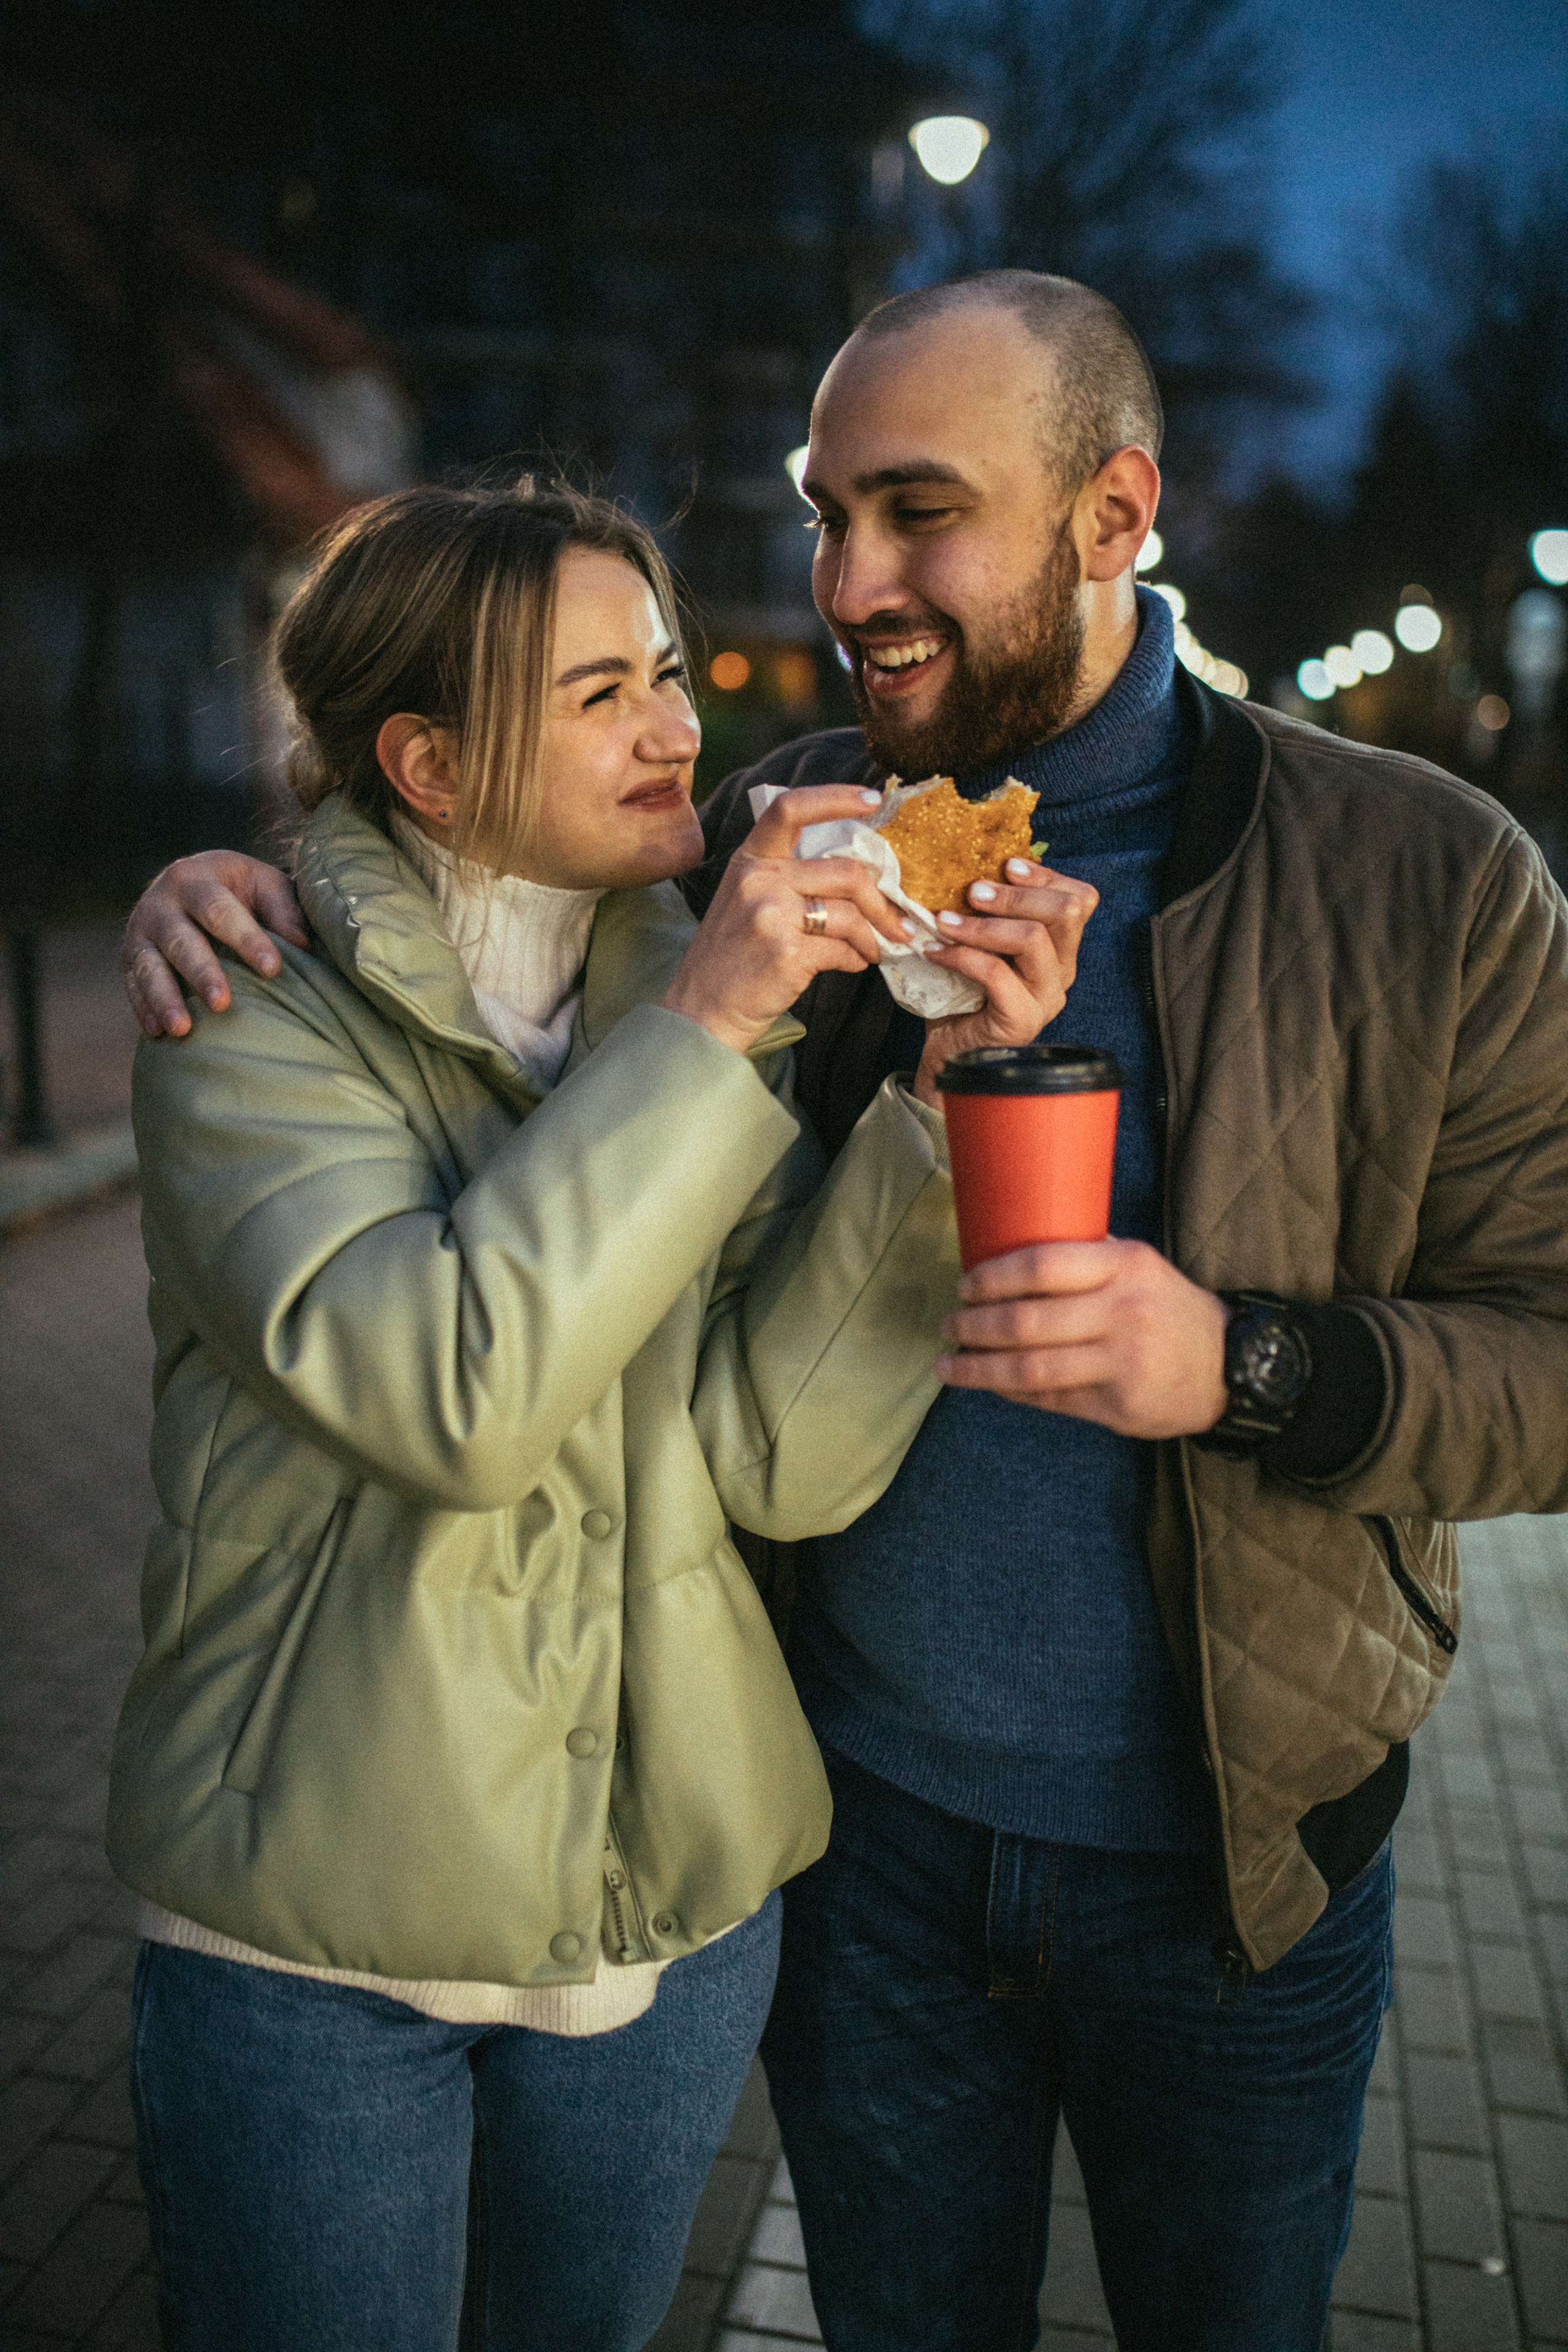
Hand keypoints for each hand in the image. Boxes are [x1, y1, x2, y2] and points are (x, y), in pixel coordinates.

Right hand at [121, 854, 310, 1036]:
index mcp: (195, 877)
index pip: (219, 909)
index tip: (272, 969)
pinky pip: (133, 985)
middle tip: (221, 1004)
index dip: (245, 938)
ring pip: (150, 967)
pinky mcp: (129, 958)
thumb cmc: (241, 889)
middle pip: (180, 940)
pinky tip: (158, 1033)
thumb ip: (283, 908)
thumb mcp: (264, 884)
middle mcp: (160, 902)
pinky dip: (144, 1009)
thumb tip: (302, 943)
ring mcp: (140, 931)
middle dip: (201, 972)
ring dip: (165, 999)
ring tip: (182, 1029)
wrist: (190, 884)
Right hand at [664, 785, 911, 1052]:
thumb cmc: (731, 958)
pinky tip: (851, 964)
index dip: (836, 798)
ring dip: (872, 937)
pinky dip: (857, 958)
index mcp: (749, 860)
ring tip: (873, 950)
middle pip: (845, 872)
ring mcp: (771, 916)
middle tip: (897, 923)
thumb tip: (858, 875)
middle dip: (881, 901)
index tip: (872, 801)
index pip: (791, 808)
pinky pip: (844, 949)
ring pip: (850, 914)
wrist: (702, 1011)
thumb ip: (788, 878)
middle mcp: (758, 881)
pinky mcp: (787, 954)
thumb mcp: (746, 901)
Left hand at [912, 859, 1098, 1106]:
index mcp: (1060, 949)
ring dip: (983, 924)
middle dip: (1016, 894)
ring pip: (1034, 938)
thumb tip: (972, 863)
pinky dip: (961, 955)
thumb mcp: (981, 943)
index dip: (1046, 876)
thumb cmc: (961, 994)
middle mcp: (1062, 972)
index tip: (1006, 865)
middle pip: (1065, 912)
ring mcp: (1046, 998)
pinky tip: (935, 951)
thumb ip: (991, 912)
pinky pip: (997, 973)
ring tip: (945, 920)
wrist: (948, 1054)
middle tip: (972, 891)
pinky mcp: (1021, 1020)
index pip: (1079, 900)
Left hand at [936, 1238, 1228, 1438]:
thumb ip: (1086, 1257)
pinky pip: (1049, 1399)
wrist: (1229, 1366)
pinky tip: (988, 1384)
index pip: (1041, 1264)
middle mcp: (1123, 1312)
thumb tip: (1008, 1251)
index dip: (992, 1277)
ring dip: (979, 1368)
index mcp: (1124, 1266)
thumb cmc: (1168, 1309)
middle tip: (949, 1326)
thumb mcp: (1139, 1266)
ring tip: (949, 1364)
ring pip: (1030, 1368)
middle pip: (1027, 1321)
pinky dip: (1010, 1392)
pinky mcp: (1118, 1405)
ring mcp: (1121, 1362)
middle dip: (974, 1326)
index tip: (964, 1286)